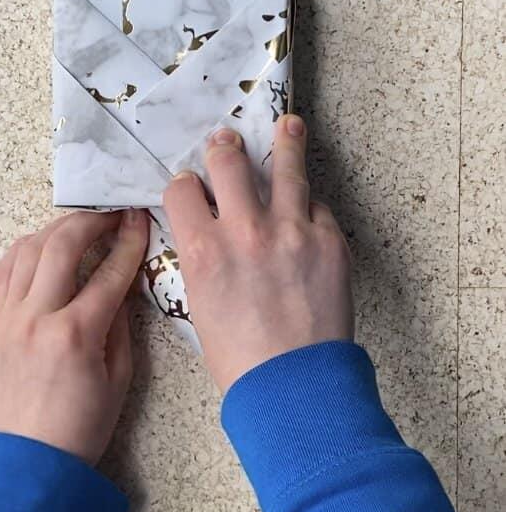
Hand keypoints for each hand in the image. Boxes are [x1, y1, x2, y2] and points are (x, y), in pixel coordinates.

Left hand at [0, 209, 147, 464]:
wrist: (30, 458)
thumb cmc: (83, 423)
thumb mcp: (120, 376)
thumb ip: (122, 322)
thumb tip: (123, 282)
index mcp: (75, 334)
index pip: (109, 272)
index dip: (130, 241)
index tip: (140, 219)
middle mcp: (37, 316)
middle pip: (62, 245)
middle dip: (92, 220)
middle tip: (112, 214)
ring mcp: (9, 316)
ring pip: (28, 248)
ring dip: (58, 227)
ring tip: (81, 225)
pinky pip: (4, 268)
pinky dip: (26, 247)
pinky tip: (44, 244)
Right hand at [163, 114, 353, 392]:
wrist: (293, 385)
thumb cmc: (238, 355)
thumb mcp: (199, 301)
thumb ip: (202, 256)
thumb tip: (207, 228)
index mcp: (202, 247)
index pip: (182, 189)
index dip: (184, 185)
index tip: (191, 188)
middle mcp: (243, 228)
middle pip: (227, 161)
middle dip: (223, 148)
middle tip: (226, 143)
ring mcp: (290, 229)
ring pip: (285, 166)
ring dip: (284, 141)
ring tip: (288, 125)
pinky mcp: (329, 239)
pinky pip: (318, 206)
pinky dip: (310, 206)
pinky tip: (307, 206)